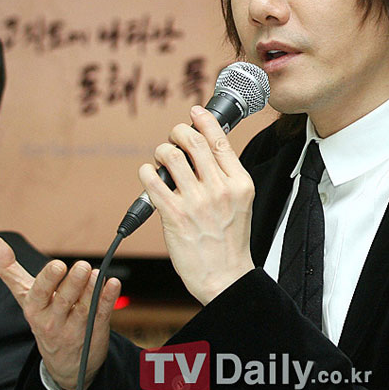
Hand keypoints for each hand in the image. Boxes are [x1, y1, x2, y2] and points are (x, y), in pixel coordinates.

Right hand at [0, 235, 120, 389]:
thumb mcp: (26, 297)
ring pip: (83, 308)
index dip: (49, 280)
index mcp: (35, 308)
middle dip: (73, 283)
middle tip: (83, 266)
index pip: (40, 293)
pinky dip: (109, 299)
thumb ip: (11, 271)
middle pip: (63, 300)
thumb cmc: (44, 318)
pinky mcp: (95, 330)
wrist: (65, 364)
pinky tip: (113, 284)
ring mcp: (75, 327)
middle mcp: (53, 320)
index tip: (58, 265)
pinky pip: (102, 314)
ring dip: (92, 290)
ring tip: (98, 274)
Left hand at [139, 105, 255, 304]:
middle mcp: (219, 188)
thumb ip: (226, 176)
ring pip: (169, 155)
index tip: (194, 111)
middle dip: (178, 132)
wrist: (225, 278)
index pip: (219, 140)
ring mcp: (196, 201)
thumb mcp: (241, 202)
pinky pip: (152, 179)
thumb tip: (205, 149)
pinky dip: (146, 172)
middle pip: (193, 141)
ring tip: (160, 161)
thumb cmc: (230, 241)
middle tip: (174, 139)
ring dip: (160, 152)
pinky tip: (149, 177)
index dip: (204, 120)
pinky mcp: (173, 215)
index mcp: (239, 183)